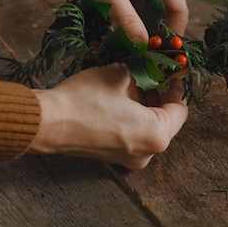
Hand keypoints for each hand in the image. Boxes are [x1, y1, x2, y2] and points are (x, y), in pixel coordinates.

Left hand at [0, 0, 186, 42]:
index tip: (158, 58)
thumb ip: (126, 20)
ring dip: (134, 30)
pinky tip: (114, 39)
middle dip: (149, 35)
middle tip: (138, 60)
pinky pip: (130, 8)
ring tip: (124, 53)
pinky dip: (122, 22)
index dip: (169, 34)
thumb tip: (143, 48)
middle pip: (161, 12)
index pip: (177, 8)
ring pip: (144, 12)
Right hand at [29, 64, 187, 169]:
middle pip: (163, 119)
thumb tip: (151, 67)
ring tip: (129, 80)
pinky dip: (129, 115)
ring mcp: (127, 159)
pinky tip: (116, 96)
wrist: (47, 122)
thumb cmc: (85, 100)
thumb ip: (144, 71)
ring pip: (146, 126)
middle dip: (157, 94)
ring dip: (142, 104)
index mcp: (157, 135)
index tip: (168, 69)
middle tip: (148, 71)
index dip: (175, 84)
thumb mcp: (121, 73)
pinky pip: (130, 134)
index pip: (180, 108)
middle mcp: (147, 154)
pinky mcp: (111, 157)